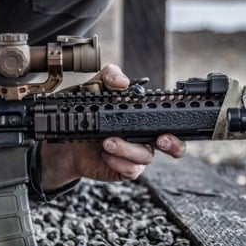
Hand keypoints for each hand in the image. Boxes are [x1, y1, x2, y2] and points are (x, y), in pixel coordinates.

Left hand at [39, 65, 186, 190]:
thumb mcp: (95, 88)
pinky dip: (118, 162)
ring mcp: (135, 154)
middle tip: (162, 139)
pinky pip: (131, 170)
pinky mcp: (124, 169)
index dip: (179, 116)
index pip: (170, 116)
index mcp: (145, 115)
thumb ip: (109, 76)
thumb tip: (123, 81)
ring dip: (127, 149)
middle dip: (174, 144)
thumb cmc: (85, 113)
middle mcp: (145, 136)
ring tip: (107, 142)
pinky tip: (105, 155)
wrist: (66, 142)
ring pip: (146, 156)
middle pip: (174, 145)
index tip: (174, 113)